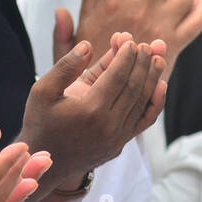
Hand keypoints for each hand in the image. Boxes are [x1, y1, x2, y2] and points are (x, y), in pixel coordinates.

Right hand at [19, 33, 166, 192]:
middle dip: (142, 63)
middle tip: (147, 45)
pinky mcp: (120, 145)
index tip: (130, 40)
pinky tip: (161, 85)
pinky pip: (143, 121)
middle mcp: (107, 126)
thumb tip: (87, 45)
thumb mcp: (42, 91)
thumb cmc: (40, 122)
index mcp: (89, 110)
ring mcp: (116, 139)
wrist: (43, 161)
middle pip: (133, 87)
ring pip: (142, 102)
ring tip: (157, 58)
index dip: (126, 56)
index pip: (117, 76)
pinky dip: (155, 103)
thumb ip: (65, 66)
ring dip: (152, 78)